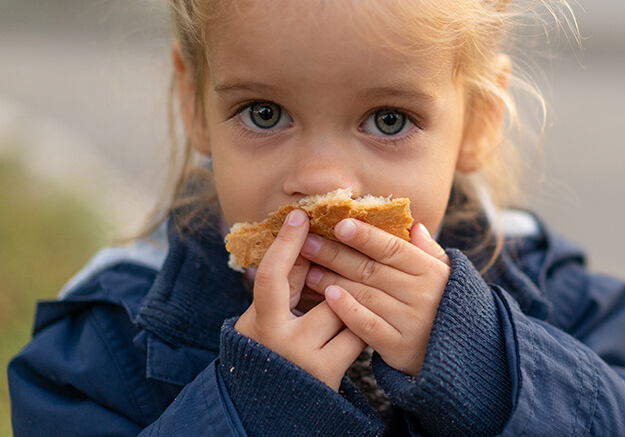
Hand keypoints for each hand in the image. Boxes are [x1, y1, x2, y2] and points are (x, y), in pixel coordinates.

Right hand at [234, 209, 366, 389]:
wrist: (277, 408)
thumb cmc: (274, 352)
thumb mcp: (269, 319)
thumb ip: (287, 286)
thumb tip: (307, 240)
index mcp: (258, 321)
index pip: (270, 276)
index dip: (286, 244)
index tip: (300, 216)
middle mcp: (278, 339)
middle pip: (322, 293)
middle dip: (337, 282)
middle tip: (347, 275)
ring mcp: (304, 358)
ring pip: (344, 312)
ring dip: (353, 307)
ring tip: (357, 307)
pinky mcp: (328, 373)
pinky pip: (357, 336)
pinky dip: (362, 327)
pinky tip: (365, 326)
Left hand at [301, 219, 449, 376]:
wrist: (462, 355)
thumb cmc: (447, 307)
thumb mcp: (447, 276)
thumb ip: (429, 251)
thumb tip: (414, 226)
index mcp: (432, 271)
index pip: (393, 248)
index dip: (365, 236)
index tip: (339, 224)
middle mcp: (423, 294)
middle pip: (372, 270)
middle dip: (336, 254)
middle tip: (308, 242)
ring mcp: (411, 321)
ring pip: (366, 295)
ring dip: (333, 280)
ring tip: (309, 269)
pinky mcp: (399, 347)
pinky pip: (368, 326)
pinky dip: (348, 310)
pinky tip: (328, 297)